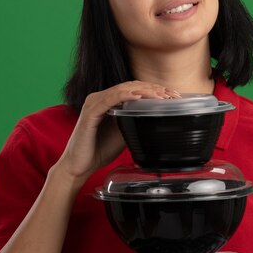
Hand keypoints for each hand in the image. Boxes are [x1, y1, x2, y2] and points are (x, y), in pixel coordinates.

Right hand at [55, 81, 180, 181]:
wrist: (80, 166)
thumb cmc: (99, 150)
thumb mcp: (124, 133)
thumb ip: (135, 121)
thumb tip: (155, 116)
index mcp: (108, 100)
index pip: (134, 89)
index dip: (154, 90)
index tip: (172, 95)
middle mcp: (100, 97)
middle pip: (131, 86)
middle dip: (154, 89)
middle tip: (172, 94)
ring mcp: (94, 103)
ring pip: (123, 90)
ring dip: (144, 91)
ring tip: (161, 95)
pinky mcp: (90, 112)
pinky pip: (110, 100)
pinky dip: (126, 96)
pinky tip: (139, 97)